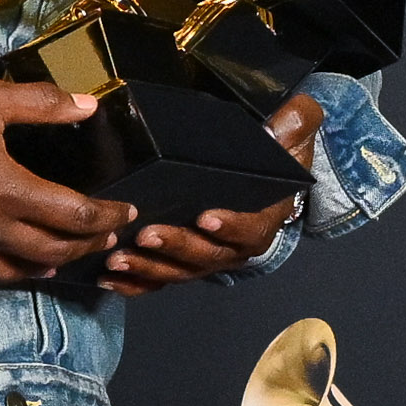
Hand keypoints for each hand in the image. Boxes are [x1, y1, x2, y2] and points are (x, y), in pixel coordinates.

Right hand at [0, 78, 134, 289]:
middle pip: (53, 252)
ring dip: (45, 267)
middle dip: (85, 246)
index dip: (107, 216)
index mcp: (10, 192)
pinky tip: (1, 271)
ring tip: (60, 259)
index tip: (125, 213)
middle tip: (103, 237)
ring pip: (16, 274)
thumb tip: (89, 105)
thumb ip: (42, 104)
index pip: (76, 216)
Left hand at [101, 98, 319, 297]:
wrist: (264, 186)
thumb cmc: (275, 162)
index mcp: (263, 220)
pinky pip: (160, 280)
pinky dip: (136, 283)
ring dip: (148, 268)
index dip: (230, 226)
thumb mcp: (293, 139)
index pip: (250, 230)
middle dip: (176, 247)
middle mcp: (234, 248)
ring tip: (118, 257)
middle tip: (147, 235)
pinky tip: (110, 277)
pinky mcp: (183, 263)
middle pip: (207, 255)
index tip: (206, 217)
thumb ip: (296, 125)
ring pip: (179, 271)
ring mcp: (207, 258)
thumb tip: (285, 122)